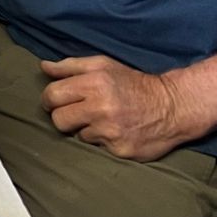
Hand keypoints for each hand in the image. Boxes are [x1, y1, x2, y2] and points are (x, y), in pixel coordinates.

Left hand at [40, 54, 195, 160]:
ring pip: (77, 135)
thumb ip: (70, 66)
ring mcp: (111, 132)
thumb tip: (44, 67)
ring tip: (102, 120)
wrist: (172, 107)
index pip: (52, 95)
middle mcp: (101, 108)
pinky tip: (115, 131)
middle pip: (59, 119)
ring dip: (86, 129)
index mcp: (94, 83)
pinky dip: (102, 140)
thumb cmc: (133, 83)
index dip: (50, 99)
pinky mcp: (120, 150)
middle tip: (77, 113)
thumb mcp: (103, 66)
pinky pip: (97, 148)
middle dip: (63, 116)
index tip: (56, 101)